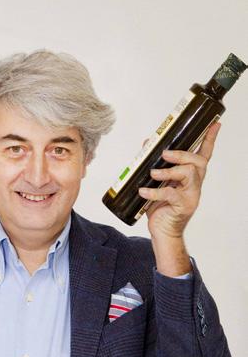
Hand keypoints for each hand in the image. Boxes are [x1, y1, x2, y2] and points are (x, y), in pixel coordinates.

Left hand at [138, 122, 220, 238]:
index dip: (209, 140)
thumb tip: (146, 144)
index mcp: (191, 176)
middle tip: (165, 153)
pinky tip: (143, 191)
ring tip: (153, 174)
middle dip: (182, 154)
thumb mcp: (157, 183)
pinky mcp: (182, 206)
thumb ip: (154, 165)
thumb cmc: (161, 207)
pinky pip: (170, 194)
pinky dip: (154, 192)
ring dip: (169, 171)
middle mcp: (194, 184)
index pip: (203, 155)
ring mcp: (191, 195)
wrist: (162, 231)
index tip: (214, 124)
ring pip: (189, 174)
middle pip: (198, 162)